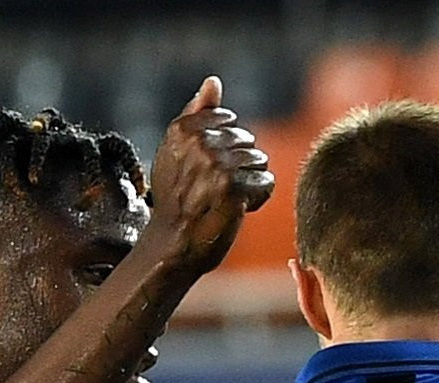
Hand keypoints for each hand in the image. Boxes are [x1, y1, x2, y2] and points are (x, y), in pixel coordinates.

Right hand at [146, 76, 275, 275]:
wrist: (172, 245)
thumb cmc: (177, 199)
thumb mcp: (176, 151)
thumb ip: (196, 114)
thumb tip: (214, 82)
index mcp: (182, 129)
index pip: (227, 121)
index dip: (224, 147)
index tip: (206, 170)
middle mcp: (199, 143)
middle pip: (246, 141)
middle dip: (239, 165)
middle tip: (216, 190)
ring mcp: (217, 165)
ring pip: (259, 161)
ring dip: (249, 182)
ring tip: (226, 199)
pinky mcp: (234, 189)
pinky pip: (266, 182)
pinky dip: (258, 199)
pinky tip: (238, 210)